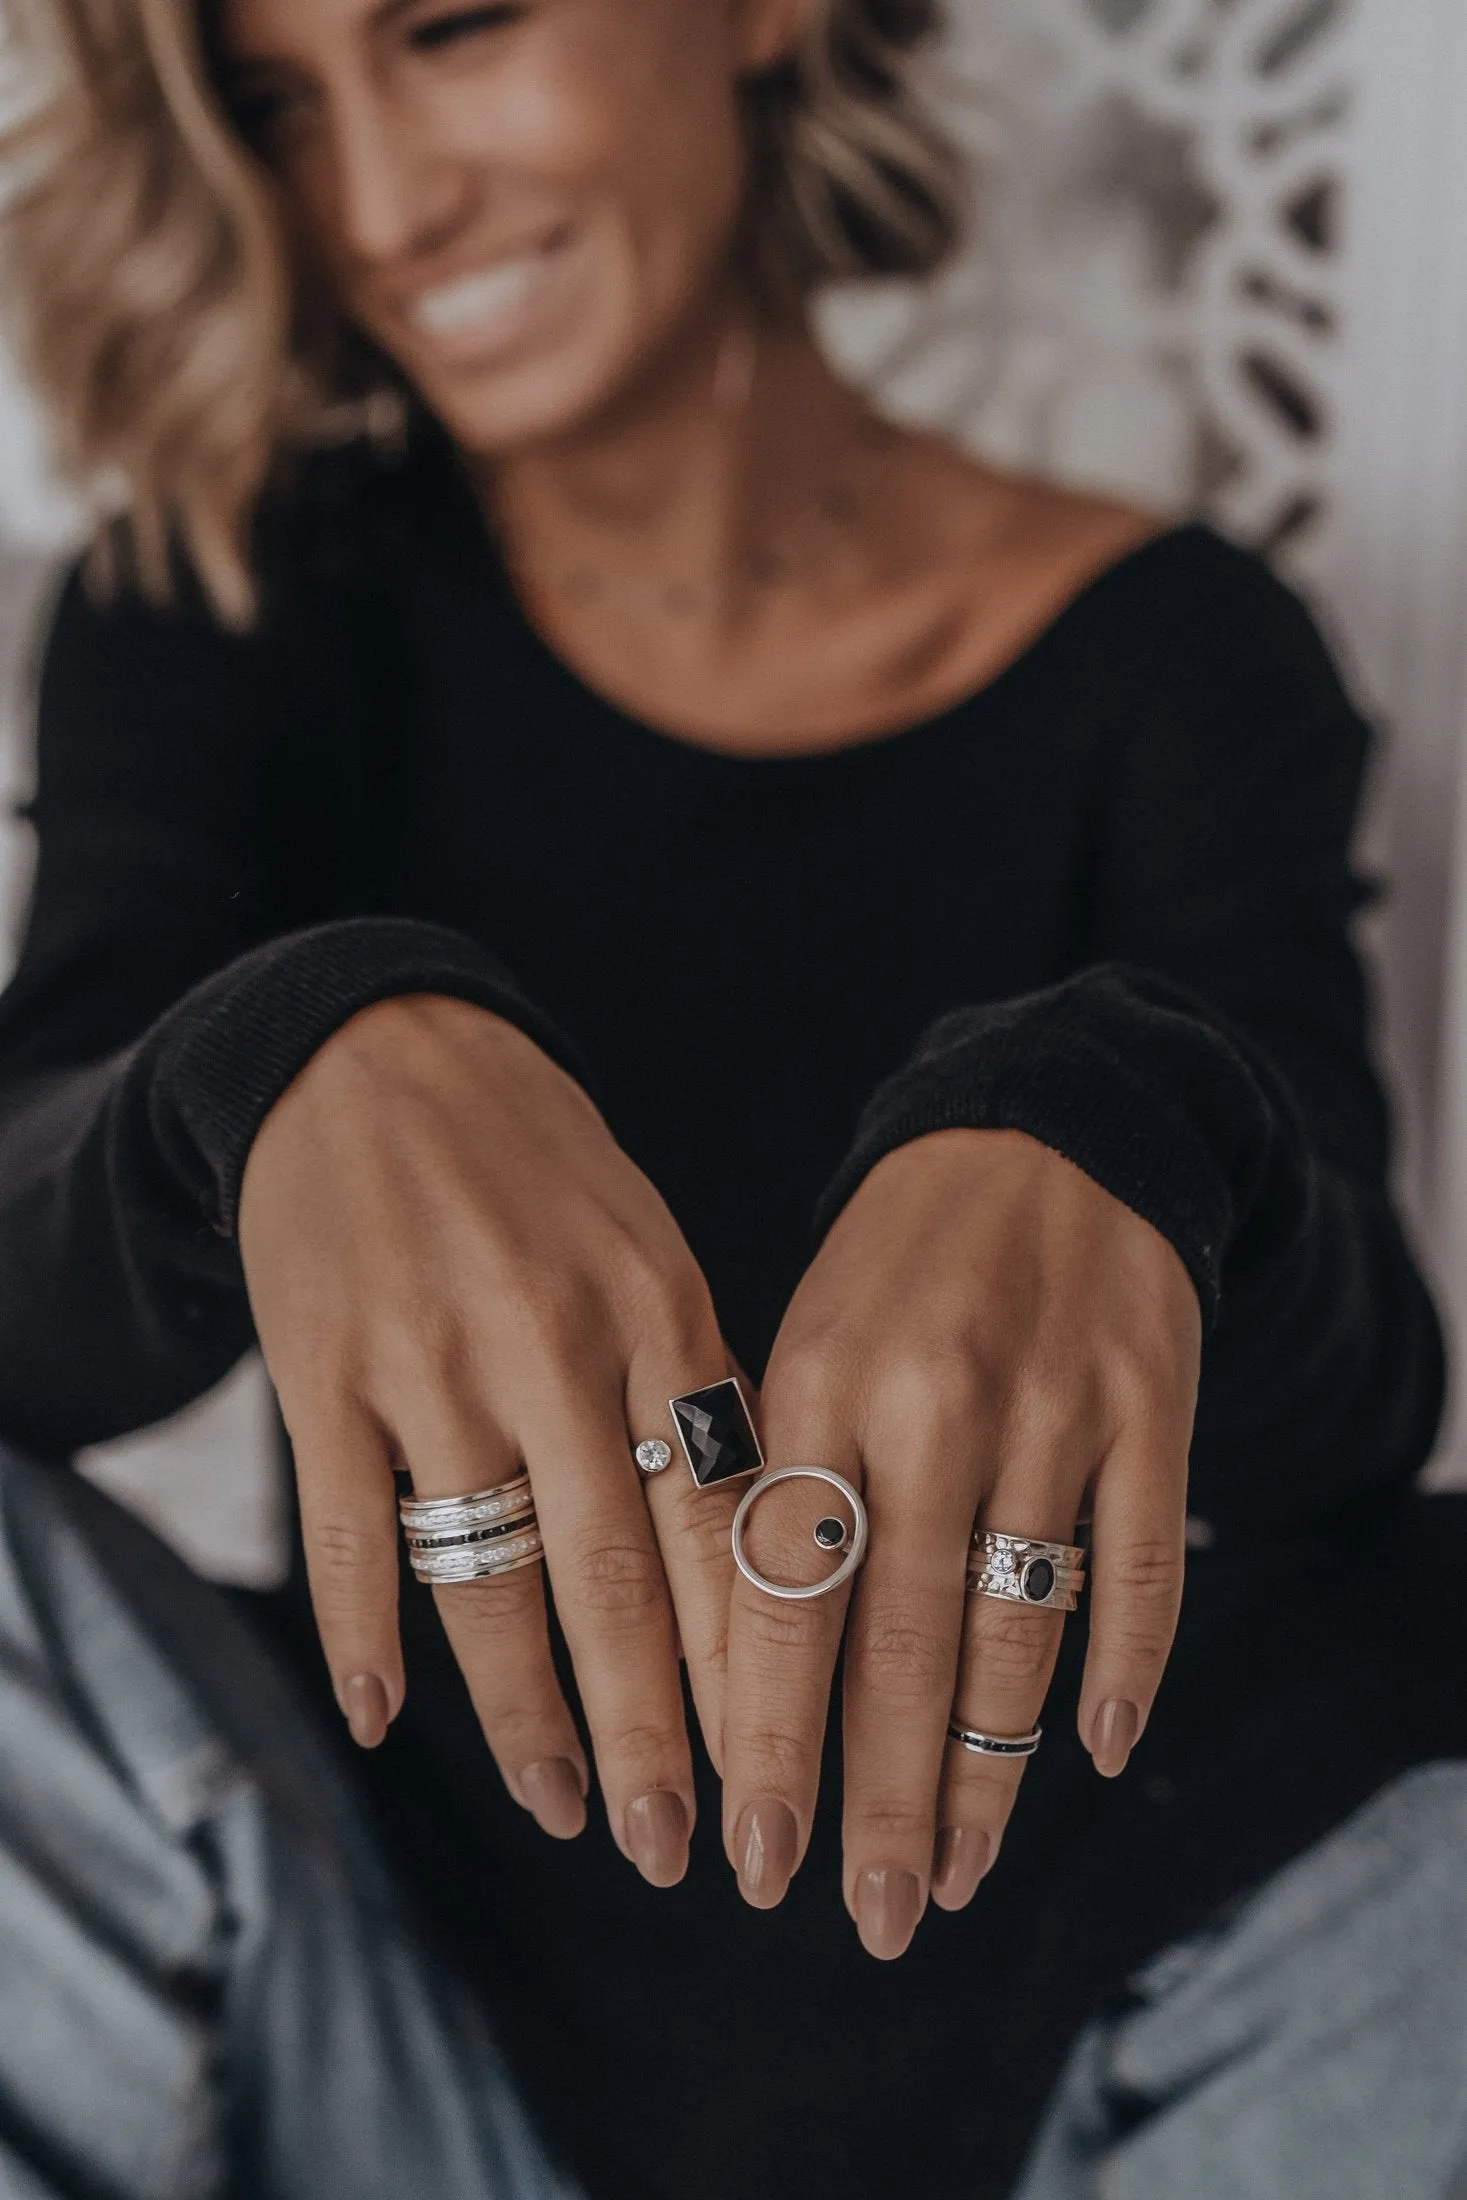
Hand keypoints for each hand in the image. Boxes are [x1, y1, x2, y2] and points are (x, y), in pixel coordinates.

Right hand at [239, 994, 737, 1884]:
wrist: (374, 1053)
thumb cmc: (538, 1166)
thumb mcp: (647, 1244)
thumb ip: (694, 1383)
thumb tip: (756, 1544)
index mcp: (657, 1308)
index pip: (722, 1520)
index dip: (754, 1665)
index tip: (781, 1774)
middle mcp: (549, 1344)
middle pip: (613, 1578)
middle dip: (654, 1731)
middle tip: (680, 1852)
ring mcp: (428, 1362)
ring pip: (485, 1579)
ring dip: (524, 1715)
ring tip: (567, 1809)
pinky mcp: (321, 1373)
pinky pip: (347, 1533)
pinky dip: (361, 1635)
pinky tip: (377, 1720)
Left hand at [721, 1128, 1199, 1954]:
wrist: (1049, 1129)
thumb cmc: (899, 1264)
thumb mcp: (807, 1339)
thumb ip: (781, 1488)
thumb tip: (741, 1679)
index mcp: (820, 1384)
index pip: (785, 1596)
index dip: (771, 1739)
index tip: (755, 1860)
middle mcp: (935, 1403)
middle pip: (903, 1644)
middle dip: (882, 1799)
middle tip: (871, 1916)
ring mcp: (1055, 1407)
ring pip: (1019, 1628)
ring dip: (988, 1768)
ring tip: (955, 1870)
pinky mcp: (1153, 1405)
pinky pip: (1140, 1565)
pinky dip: (1124, 1667)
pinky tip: (1094, 1750)